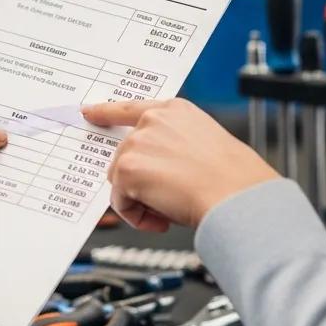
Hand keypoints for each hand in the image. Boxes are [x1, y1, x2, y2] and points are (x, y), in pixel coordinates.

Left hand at [83, 99, 277, 227]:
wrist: (237, 195)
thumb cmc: (233, 178)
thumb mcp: (205, 144)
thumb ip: (173, 146)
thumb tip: (154, 171)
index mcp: (175, 110)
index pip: (131, 108)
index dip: (106, 112)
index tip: (88, 112)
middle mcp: (152, 121)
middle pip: (125, 156)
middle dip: (141, 182)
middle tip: (169, 199)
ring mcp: (137, 142)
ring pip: (121, 181)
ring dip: (140, 200)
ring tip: (171, 207)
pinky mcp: (128, 168)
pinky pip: (120, 202)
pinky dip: (137, 216)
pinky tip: (163, 217)